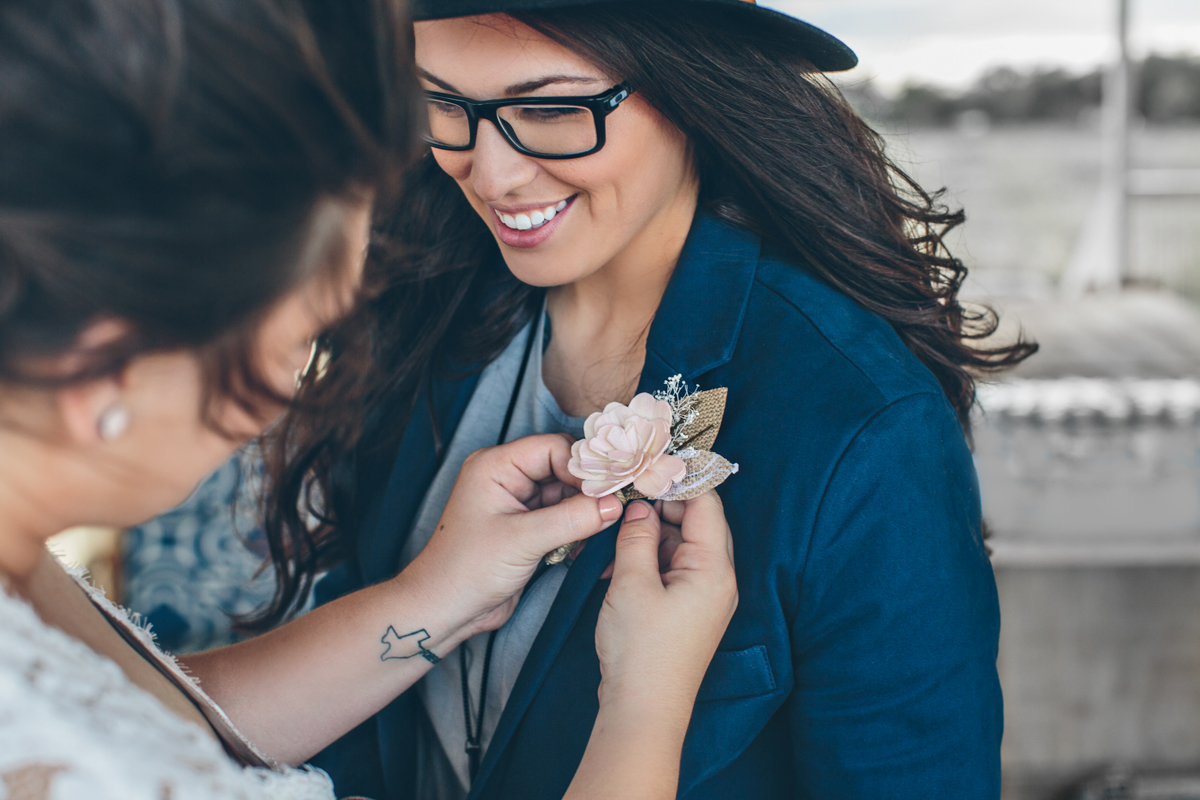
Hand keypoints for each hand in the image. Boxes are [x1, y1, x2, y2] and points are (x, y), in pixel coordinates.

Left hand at [403, 433, 623, 640]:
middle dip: (589, 490)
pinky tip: (586, 544)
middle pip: (563, 469)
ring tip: (602, 529)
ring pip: (566, 494)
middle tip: (615, 508)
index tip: (610, 491)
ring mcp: (517, 503)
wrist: (445, 610)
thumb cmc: (466, 570)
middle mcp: (506, 477)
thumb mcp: (523, 541)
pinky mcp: (526, 527)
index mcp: (496, 465)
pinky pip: (562, 516)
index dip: (584, 468)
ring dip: (585, 512)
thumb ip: (572, 519)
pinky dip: (577, 528)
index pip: (554, 448)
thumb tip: (614, 504)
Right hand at [595, 492, 737, 714]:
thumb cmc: (641, 651)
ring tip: (615, 537)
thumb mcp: (631, 583)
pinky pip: (674, 569)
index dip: (677, 480)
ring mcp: (706, 596)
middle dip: (661, 507)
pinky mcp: (689, 611)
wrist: (643, 710)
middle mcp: (718, 579)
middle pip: (696, 522)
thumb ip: (636, 537)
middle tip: (625, 498)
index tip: (645, 467)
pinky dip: (649, 560)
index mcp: (714, 568)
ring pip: (681, 545)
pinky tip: (617, 564)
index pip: (706, 503)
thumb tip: (640, 507)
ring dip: (650, 535)